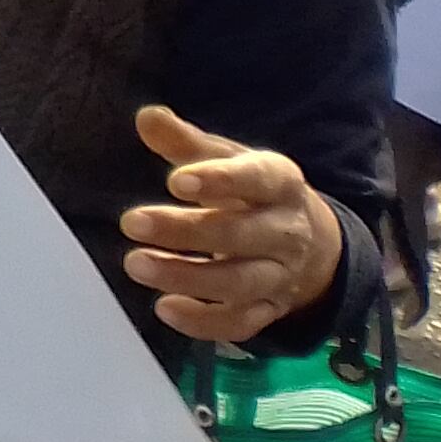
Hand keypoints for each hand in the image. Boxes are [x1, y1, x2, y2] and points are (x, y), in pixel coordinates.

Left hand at [119, 106, 342, 343]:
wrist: (309, 242)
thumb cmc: (252, 191)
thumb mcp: (227, 159)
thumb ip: (186, 143)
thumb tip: (148, 118)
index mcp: (280, 184)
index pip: (258, 180)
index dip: (220, 181)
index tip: (176, 181)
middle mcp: (287, 232)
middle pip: (242, 235)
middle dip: (187, 232)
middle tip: (131, 221)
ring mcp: (281, 276)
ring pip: (239, 283)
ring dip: (187, 277)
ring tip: (136, 264)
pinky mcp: (269, 310)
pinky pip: (241, 324)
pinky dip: (205, 323)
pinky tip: (164, 309)